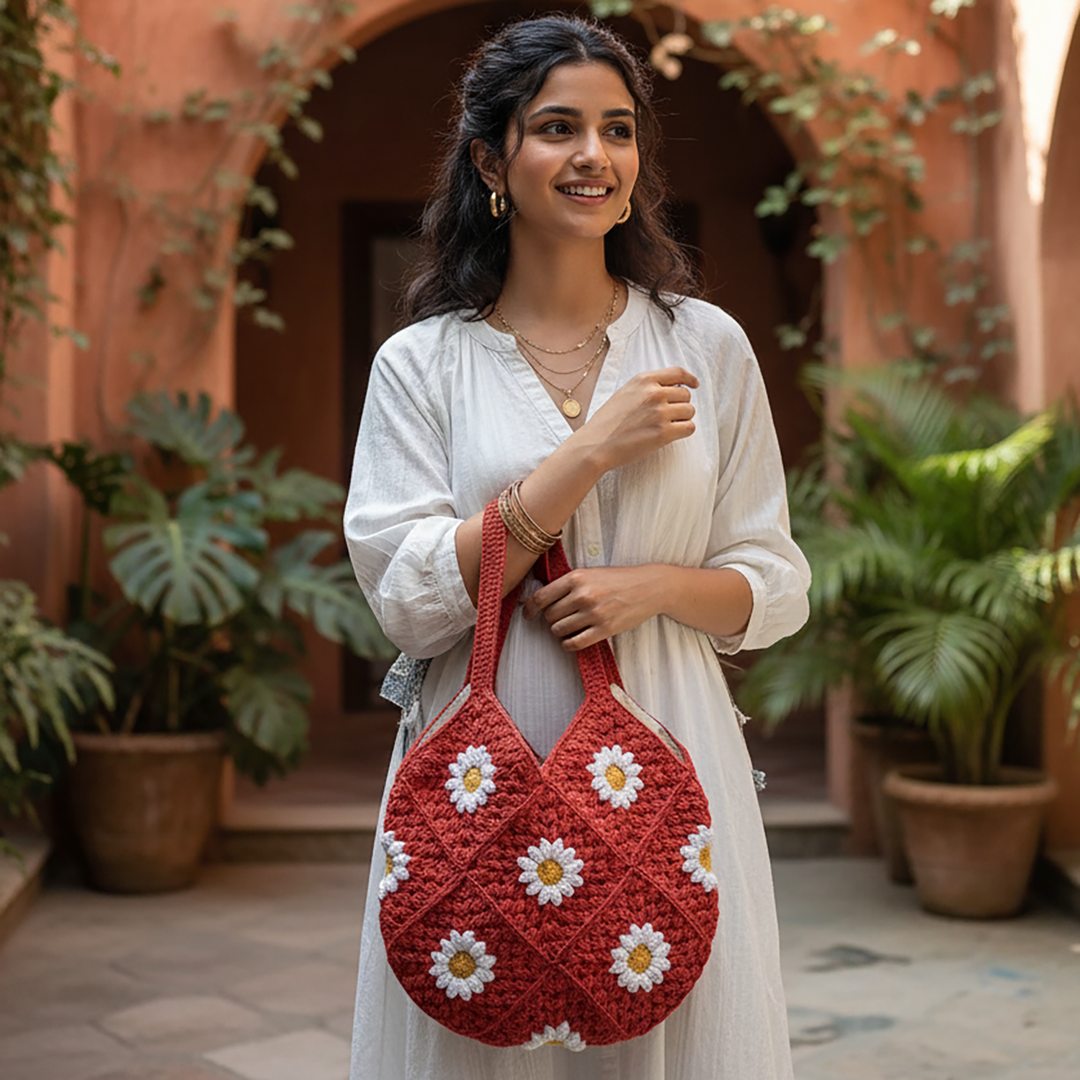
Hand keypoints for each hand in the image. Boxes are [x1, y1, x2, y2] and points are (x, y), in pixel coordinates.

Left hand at [523, 565, 662, 650]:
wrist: (649, 587)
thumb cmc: (617, 579)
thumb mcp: (590, 573)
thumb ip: (567, 584)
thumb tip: (539, 600)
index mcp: (576, 577)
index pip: (541, 597)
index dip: (530, 608)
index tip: (527, 615)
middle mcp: (582, 595)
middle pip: (549, 616)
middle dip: (551, 619)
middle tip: (561, 617)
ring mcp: (594, 613)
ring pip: (559, 630)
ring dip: (560, 632)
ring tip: (570, 627)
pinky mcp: (605, 629)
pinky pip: (575, 643)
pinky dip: (569, 644)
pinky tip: (572, 640)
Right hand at [574, 367, 697, 472]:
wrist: (595, 444)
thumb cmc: (608, 422)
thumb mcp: (625, 393)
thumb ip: (647, 387)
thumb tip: (673, 389)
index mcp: (644, 380)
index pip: (677, 372)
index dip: (689, 378)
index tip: (694, 385)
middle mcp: (654, 393)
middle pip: (686, 395)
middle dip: (681, 405)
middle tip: (668, 417)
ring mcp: (659, 413)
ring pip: (690, 411)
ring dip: (683, 419)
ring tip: (665, 426)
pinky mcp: (663, 433)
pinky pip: (689, 428)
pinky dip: (684, 431)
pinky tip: (671, 435)